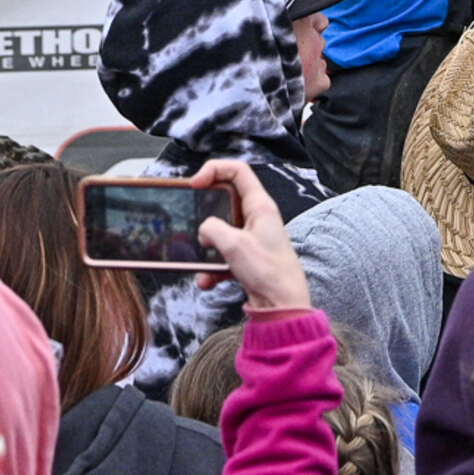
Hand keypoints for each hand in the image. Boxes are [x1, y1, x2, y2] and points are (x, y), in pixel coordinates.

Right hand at [190, 161, 311, 311]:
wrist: (282, 305)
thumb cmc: (268, 272)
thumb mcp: (234, 245)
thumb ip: (213, 229)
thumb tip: (205, 229)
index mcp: (260, 206)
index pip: (238, 171)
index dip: (214, 170)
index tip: (194, 183)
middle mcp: (257, 217)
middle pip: (224, 201)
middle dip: (204, 213)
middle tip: (191, 221)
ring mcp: (251, 237)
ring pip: (219, 231)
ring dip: (206, 247)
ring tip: (203, 261)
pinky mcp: (246, 256)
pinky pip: (221, 255)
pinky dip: (211, 268)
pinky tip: (208, 281)